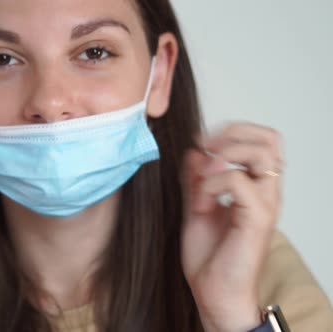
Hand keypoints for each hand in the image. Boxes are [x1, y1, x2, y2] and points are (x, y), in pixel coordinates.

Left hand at [181, 123, 283, 331]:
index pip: (263, 140)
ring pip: (263, 154)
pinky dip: (211, 184)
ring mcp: (264, 205)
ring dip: (225, 155)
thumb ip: (194, 181)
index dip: (233, 130)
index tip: (201, 141)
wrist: (212, 293)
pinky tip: (200, 204)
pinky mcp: (257, 219)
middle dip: (231, 134)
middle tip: (203, 149)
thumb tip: (194, 151)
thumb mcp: (195, 208)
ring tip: (202, 177)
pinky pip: (238, 181)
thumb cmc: (209, 257)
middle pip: (270, 139)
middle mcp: (265, 193)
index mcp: (254, 188)